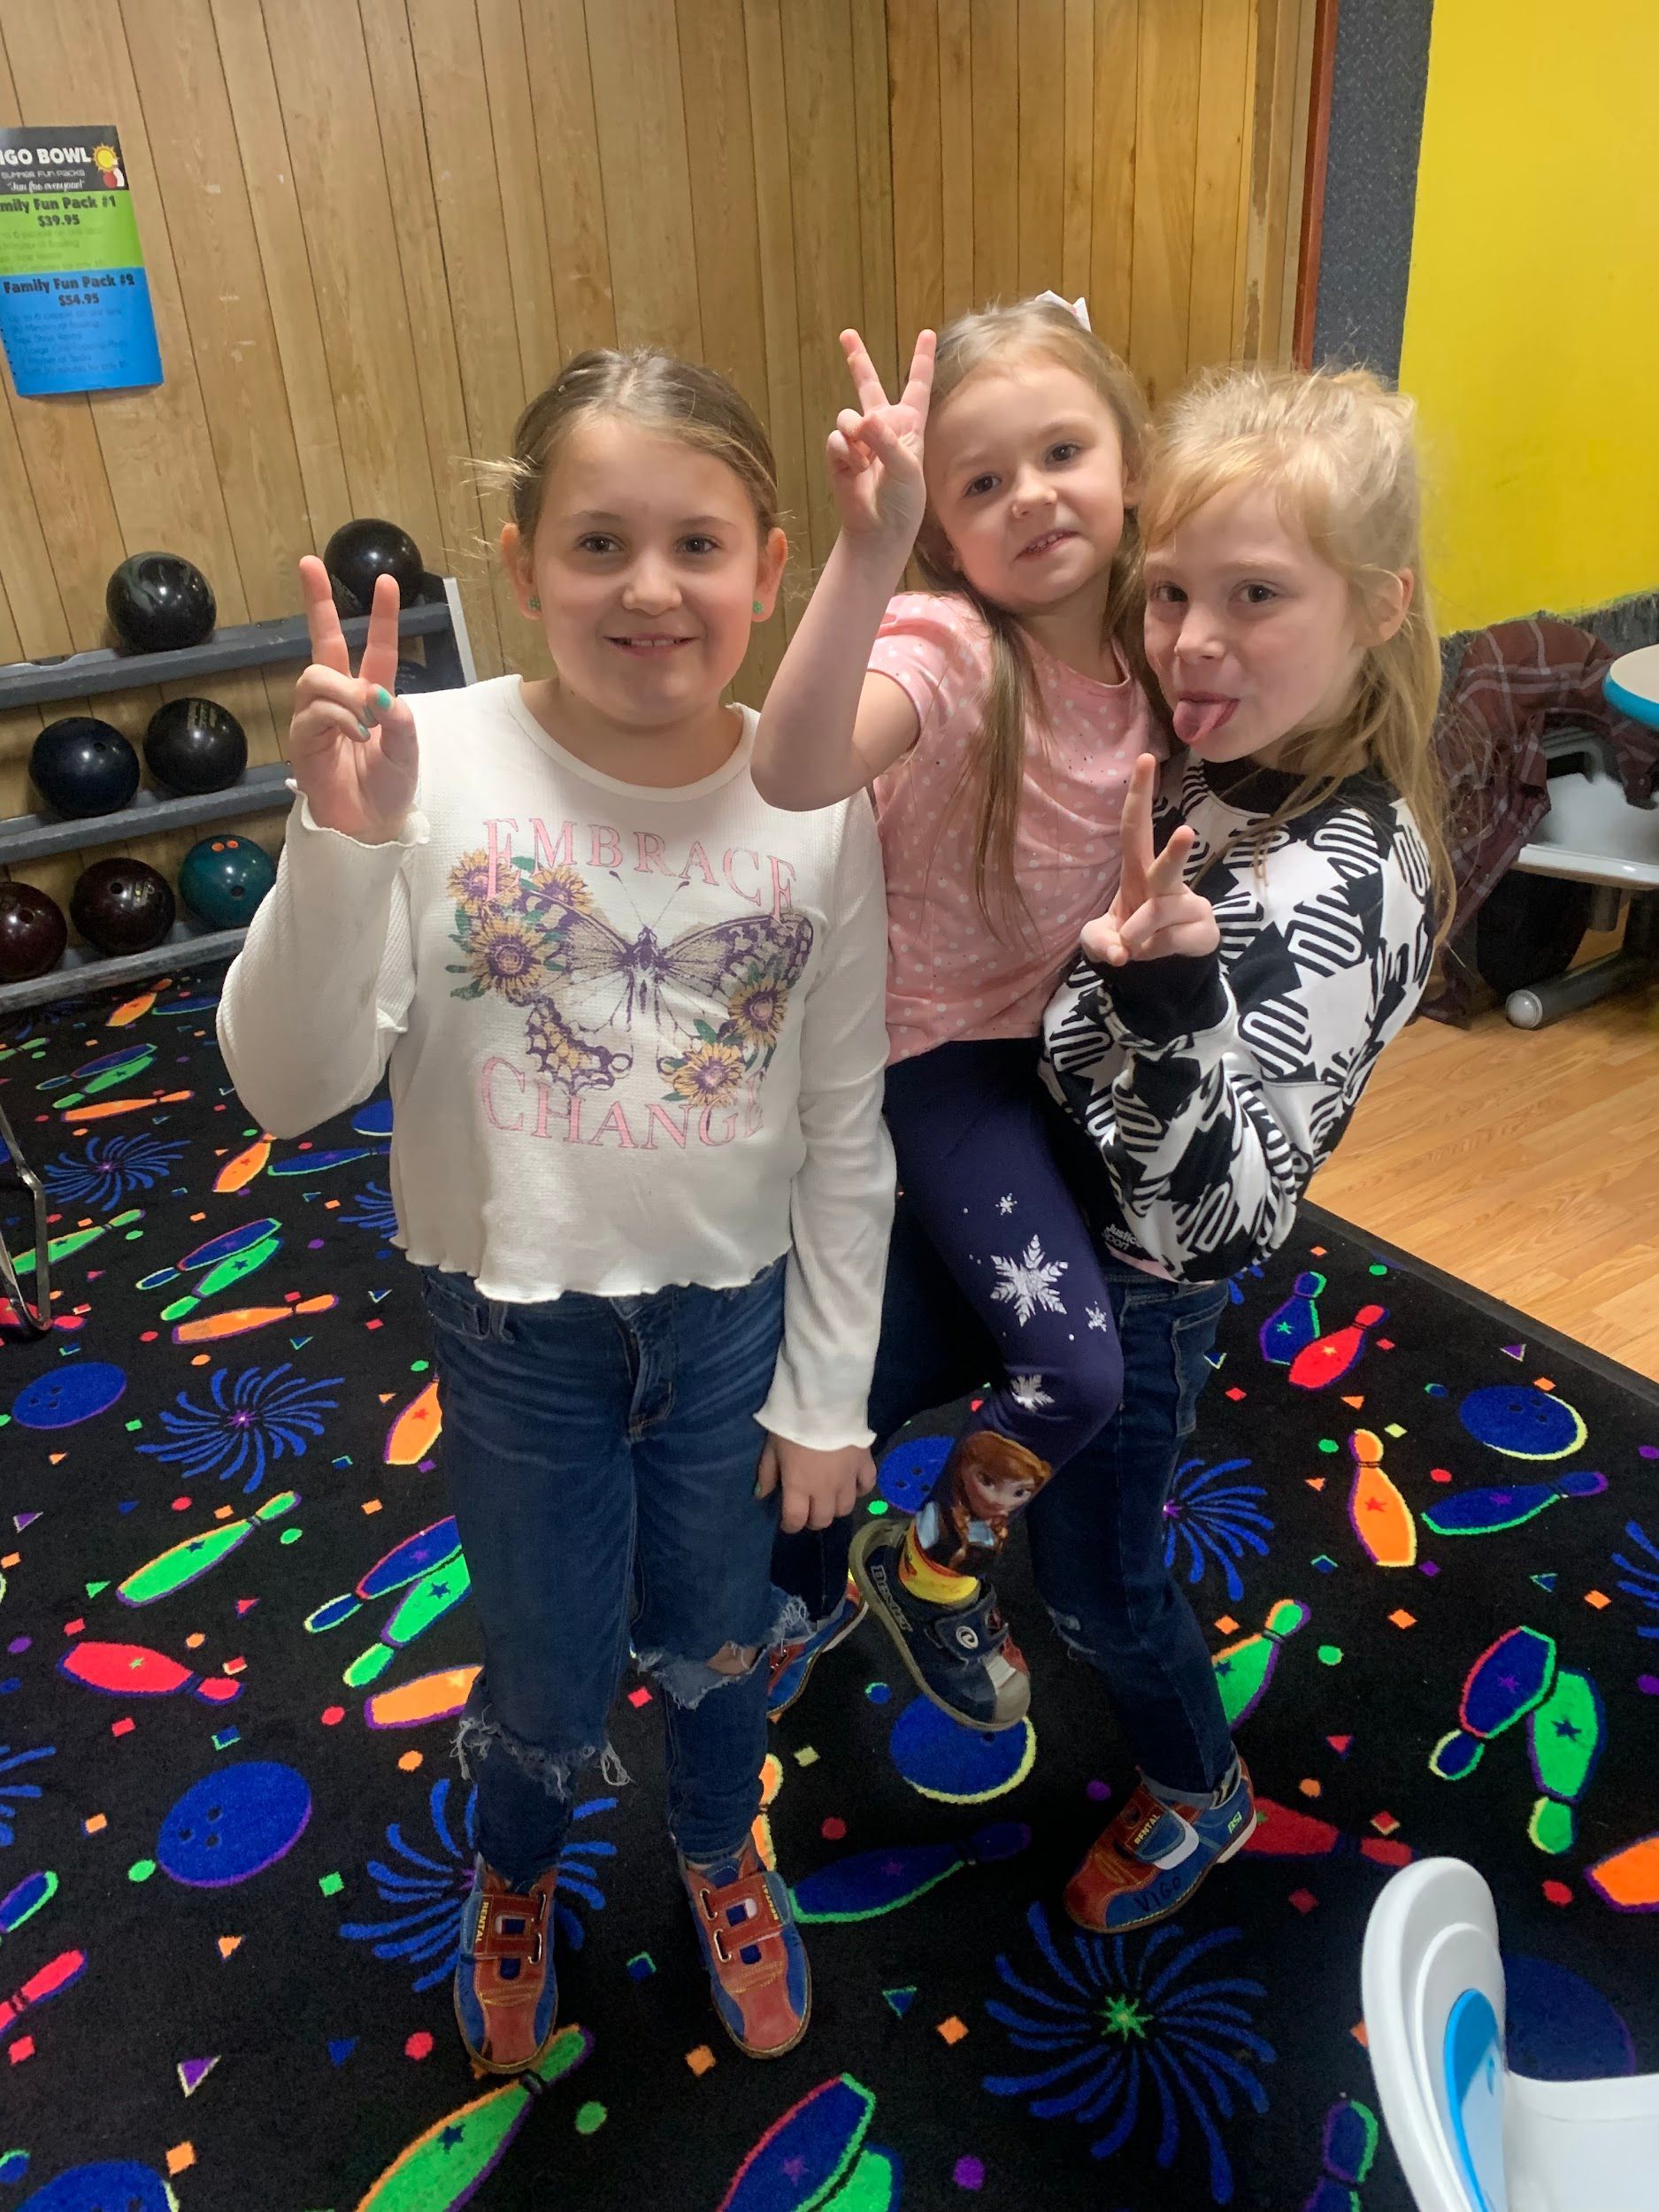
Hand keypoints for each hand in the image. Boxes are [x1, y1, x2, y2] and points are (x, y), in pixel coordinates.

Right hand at [287, 554, 419, 844]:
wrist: (367, 825)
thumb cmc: (387, 789)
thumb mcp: (407, 753)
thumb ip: (401, 721)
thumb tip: (381, 696)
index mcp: (373, 696)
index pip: (377, 647)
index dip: (381, 615)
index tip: (386, 580)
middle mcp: (341, 698)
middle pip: (325, 641)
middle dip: (317, 600)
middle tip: (308, 563)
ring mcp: (316, 715)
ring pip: (318, 676)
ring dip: (346, 692)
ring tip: (366, 719)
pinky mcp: (301, 736)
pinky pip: (316, 710)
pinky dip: (341, 718)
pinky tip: (357, 735)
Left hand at [756, 1434, 877, 1534]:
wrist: (826, 1401)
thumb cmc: (792, 1424)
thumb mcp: (772, 1447)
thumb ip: (767, 1473)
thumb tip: (762, 1496)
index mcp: (799, 1487)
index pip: (795, 1520)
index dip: (790, 1526)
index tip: (787, 1522)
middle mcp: (825, 1490)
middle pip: (822, 1519)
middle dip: (812, 1520)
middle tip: (806, 1510)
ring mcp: (848, 1479)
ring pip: (845, 1508)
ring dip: (834, 1508)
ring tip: (828, 1499)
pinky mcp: (864, 1464)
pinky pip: (867, 1486)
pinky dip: (860, 1490)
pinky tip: (852, 1485)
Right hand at [827, 328, 935, 553]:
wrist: (880, 531)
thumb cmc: (903, 502)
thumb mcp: (906, 468)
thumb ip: (886, 441)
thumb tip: (862, 420)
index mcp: (909, 426)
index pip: (917, 387)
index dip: (921, 360)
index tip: (926, 333)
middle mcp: (883, 427)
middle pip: (869, 385)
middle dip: (857, 359)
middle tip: (846, 334)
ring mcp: (859, 440)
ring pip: (848, 416)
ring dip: (854, 434)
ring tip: (863, 460)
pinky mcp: (840, 454)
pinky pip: (837, 439)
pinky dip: (845, 455)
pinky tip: (854, 472)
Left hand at [1081, 752, 1219, 965]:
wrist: (1163, 970)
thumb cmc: (1131, 939)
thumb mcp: (1100, 942)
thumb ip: (1099, 942)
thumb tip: (1120, 953)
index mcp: (1138, 871)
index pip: (1136, 828)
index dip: (1139, 796)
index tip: (1146, 759)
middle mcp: (1165, 883)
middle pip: (1168, 864)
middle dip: (1176, 852)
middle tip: (1186, 833)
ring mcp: (1188, 904)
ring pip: (1161, 911)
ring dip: (1137, 932)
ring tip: (1129, 947)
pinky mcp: (1203, 928)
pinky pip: (1172, 940)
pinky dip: (1153, 951)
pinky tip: (1154, 953)